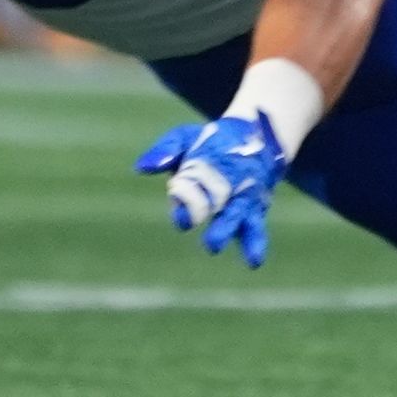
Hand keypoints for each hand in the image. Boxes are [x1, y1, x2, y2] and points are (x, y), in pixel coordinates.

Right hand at [137, 114, 285, 267]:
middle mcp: (209, 206)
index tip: (181, 191)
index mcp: (186, 191)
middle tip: (203, 233)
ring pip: (227, 226)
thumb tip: (142, 167)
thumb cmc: (209, 140)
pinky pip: (254, 230)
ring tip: (214, 246)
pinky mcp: (254, 209)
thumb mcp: (184, 138)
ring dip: (222, 234)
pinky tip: (253, 261)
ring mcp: (233, 210)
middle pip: (205, 214)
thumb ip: (166, 149)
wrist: (249, 135)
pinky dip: (253, 245)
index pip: (181, 202)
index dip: (183, 201)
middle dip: (200, 218)